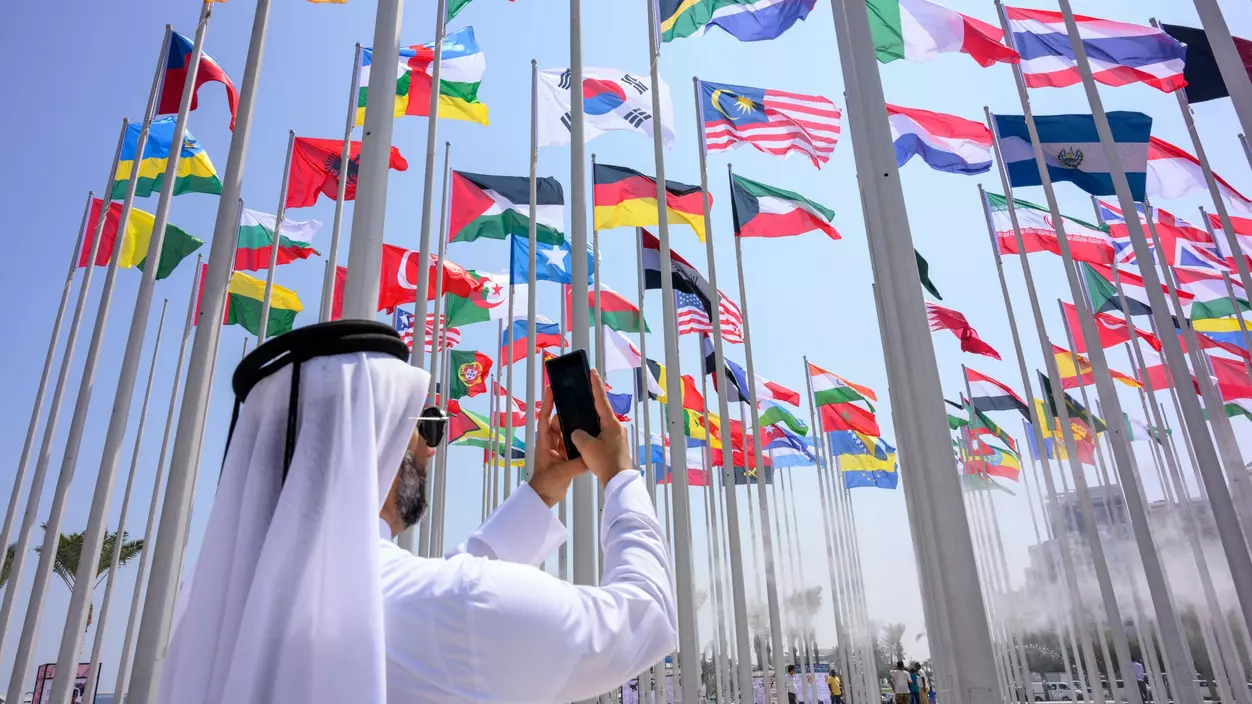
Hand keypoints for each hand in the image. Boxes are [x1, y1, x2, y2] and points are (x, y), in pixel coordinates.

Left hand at [528, 383, 587, 506]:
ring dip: (576, 425)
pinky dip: (580, 439)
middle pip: (560, 422)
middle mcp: (551, 442)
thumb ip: (577, 463)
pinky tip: (590, 434)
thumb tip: (592, 455)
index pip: (545, 418)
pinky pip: (573, 443)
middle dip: (568, 413)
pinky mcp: (566, 456)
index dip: (548, 403)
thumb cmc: (546, 483)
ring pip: (568, 432)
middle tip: (580, 402)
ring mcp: (558, 449)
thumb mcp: (562, 472)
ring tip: (588, 414)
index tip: (551, 388)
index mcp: (545, 442)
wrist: (544, 497)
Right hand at [570, 369, 633, 486]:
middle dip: (591, 405)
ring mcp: (618, 437)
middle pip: (601, 412)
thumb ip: (578, 434)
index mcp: (612, 423)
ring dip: (591, 423)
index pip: (601, 399)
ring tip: (580, 420)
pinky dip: (594, 435)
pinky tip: (586, 440)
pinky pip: (602, 435)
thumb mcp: (586, 446)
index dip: (595, 384)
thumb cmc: (605, 463)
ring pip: (601, 425)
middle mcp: (617, 427)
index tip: (592, 371)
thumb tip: (578, 432)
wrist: (619, 482)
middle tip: (582, 394)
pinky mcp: (616, 446)